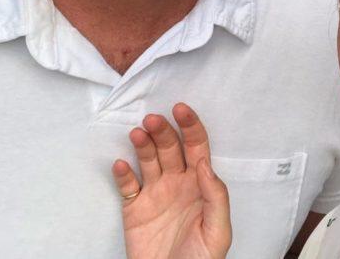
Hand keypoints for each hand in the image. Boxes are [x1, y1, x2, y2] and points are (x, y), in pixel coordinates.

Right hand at [112, 103, 230, 258]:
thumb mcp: (218, 231)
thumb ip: (216, 196)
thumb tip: (206, 163)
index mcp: (200, 183)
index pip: (196, 146)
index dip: (190, 125)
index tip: (180, 108)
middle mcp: (177, 182)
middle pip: (170, 147)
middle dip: (162, 131)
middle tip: (152, 120)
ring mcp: (155, 193)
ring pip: (148, 159)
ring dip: (142, 144)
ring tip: (137, 133)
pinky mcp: (134, 209)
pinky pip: (127, 186)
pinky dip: (123, 174)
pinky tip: (121, 165)